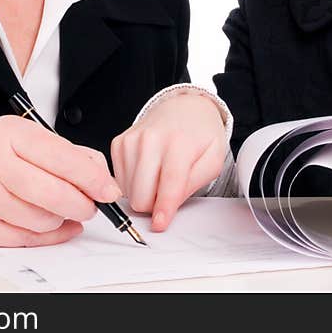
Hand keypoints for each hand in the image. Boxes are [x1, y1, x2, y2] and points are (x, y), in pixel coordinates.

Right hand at [0, 115, 120, 246]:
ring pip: (41, 219)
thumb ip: (68, 153)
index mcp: (9, 133)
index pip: (62, 157)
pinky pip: (24, 238)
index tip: (109, 190)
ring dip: (63, 220)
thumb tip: (102, 180)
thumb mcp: (27, 138)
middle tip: (91, 206)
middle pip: (53, 194)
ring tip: (65, 212)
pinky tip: (54, 226)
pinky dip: (47, 236)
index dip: (92, 178)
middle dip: (82, 205)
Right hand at [111, 91, 227, 231]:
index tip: (159, 224)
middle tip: (167, 193)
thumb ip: (192, 184)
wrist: (185, 107)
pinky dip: (133, 182)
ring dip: (143, 192)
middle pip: (141, 195)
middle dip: (154, 204)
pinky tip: (147, 170)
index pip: (169, 184)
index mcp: (178, 143)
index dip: (163, 210)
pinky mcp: (119, 143)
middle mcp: (151, 139)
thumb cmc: (199, 134)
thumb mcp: (212, 160)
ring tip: (158, 177)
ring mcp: (131, 140)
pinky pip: (119, 181)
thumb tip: (166, 209)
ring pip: (127, 192)